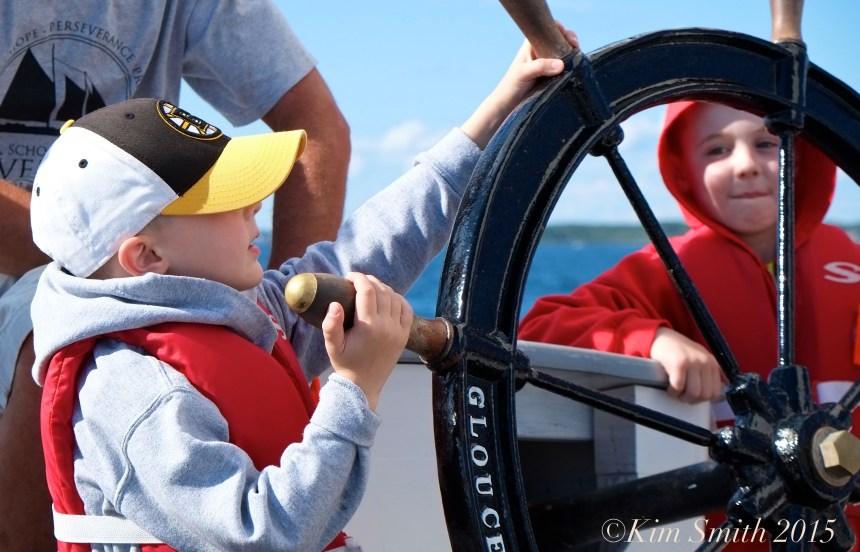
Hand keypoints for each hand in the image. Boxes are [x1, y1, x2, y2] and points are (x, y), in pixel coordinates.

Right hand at [321, 272, 412, 409]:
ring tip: (370, 288)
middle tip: (358, 280)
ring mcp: (398, 331)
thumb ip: (330, 325)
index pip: (367, 291)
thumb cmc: (345, 364)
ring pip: (394, 298)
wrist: (363, 386)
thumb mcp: (332, 346)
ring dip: (383, 288)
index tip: (349, 276)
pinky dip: (399, 299)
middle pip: (381, 291)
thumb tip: (335, 304)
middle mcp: (386, 326)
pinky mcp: (404, 336)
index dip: (358, 278)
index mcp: (368, 326)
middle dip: (369, 281)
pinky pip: (406, 310)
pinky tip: (389, 297)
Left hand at [461, 21, 578, 148]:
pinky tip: (575, 69)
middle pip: (560, 39)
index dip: (560, 29)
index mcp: (532, 44)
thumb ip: (541, 66)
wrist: (508, 105)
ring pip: (564, 53)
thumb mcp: (524, 73)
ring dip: (573, 54)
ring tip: (577, 58)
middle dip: (570, 41)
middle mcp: (541, 51)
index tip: (567, 36)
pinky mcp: (553, 75)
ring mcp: (548, 63)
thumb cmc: (511, 86)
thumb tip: (561, 64)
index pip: (549, 29)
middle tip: (575, 47)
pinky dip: (572, 66)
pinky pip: (565, 67)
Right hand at [650, 327, 725, 403]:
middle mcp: (704, 362)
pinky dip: (672, 391)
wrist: (661, 337)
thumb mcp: (700, 356)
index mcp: (712, 363)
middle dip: (692, 400)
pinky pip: (678, 387)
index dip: (703, 400)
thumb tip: (724, 384)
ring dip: (682, 397)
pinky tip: (669, 387)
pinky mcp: (678, 364)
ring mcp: (692, 362)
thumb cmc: (678, 349)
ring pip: (693, 393)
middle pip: (705, 395)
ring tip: (675, 391)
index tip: (693, 397)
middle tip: (682, 395)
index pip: (715, 392)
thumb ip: (711, 371)